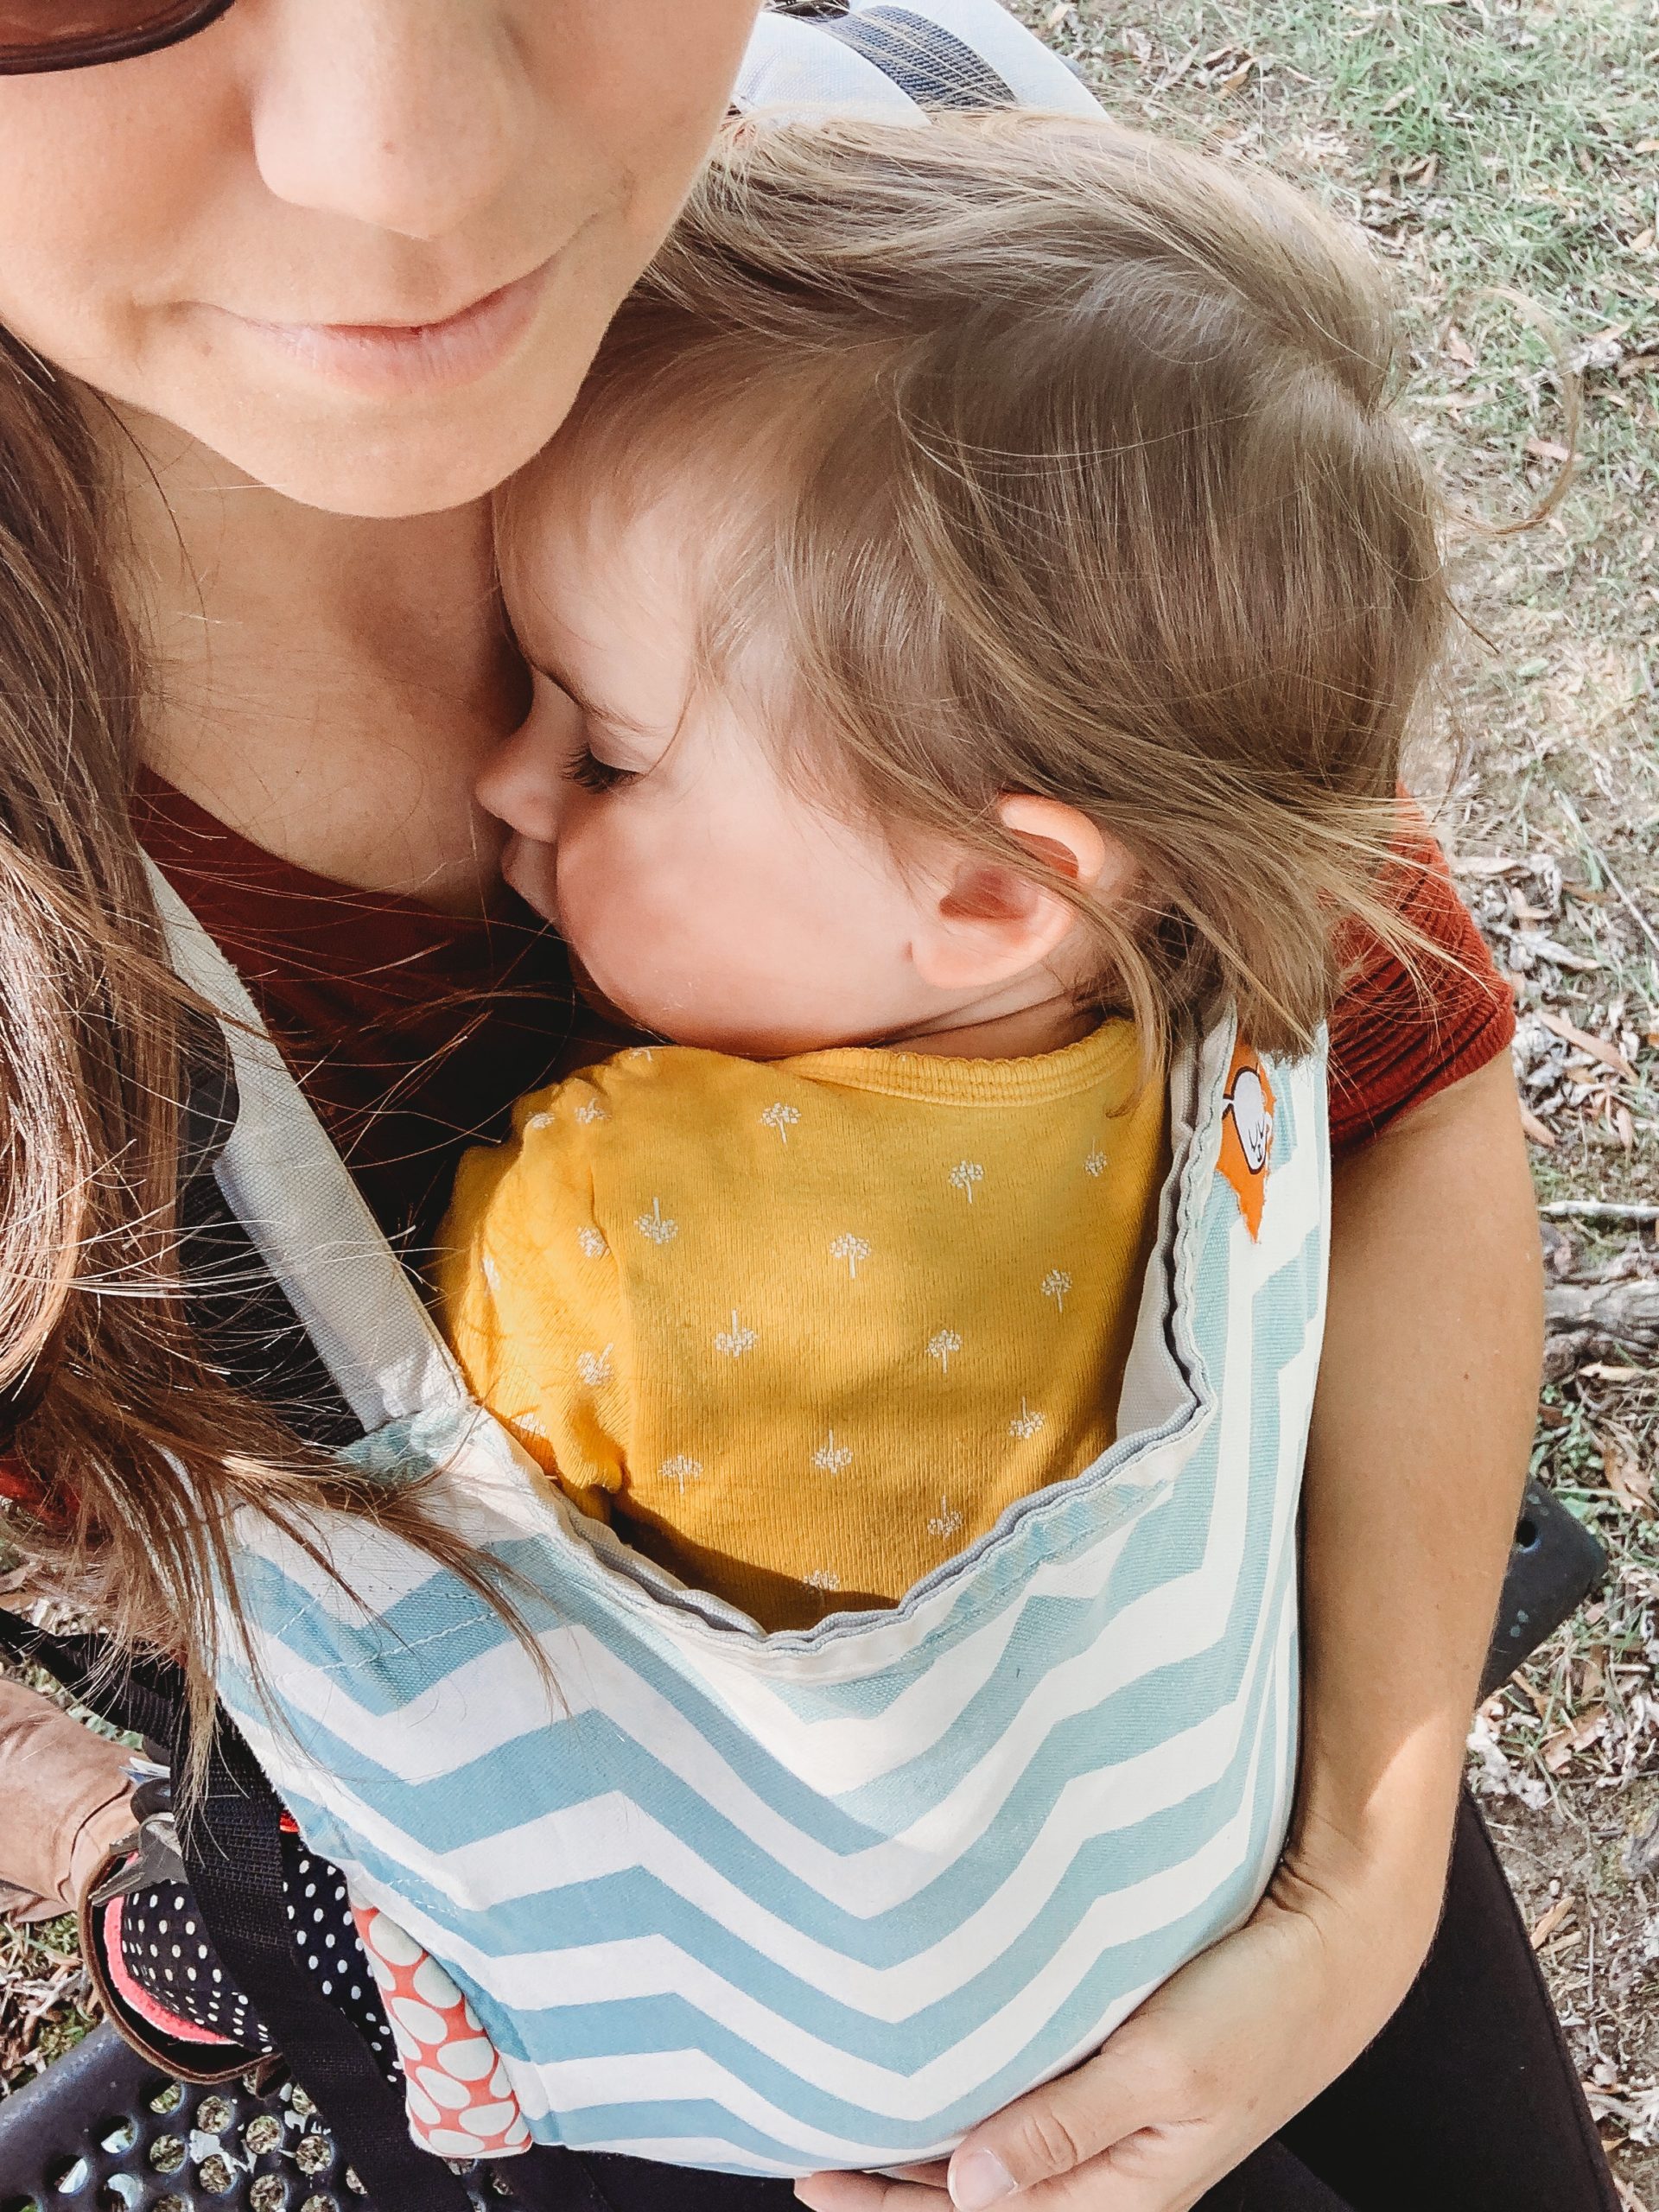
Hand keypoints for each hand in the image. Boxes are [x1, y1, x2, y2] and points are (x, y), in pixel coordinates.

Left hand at [794, 1835, 1442, 2211]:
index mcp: (1123, 2191)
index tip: (811, 2177)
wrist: (1339, 1943)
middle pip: (976, 2192)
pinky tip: (929, 2063)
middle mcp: (1109, 2165)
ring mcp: (1112, 2117)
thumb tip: (967, 2188)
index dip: (891, 2208)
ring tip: (842, 2106)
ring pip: (994, 2144)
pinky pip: (1022, 2096)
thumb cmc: (1261, 2005)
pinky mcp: (1117, 2067)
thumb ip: (1067, 2126)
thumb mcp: (1165, 2068)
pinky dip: (967, 2092)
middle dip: (889, 2181)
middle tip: (798, 2145)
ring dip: (922, 2136)